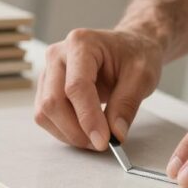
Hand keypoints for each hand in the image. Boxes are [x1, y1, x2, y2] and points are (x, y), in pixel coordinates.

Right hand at [35, 28, 163, 149]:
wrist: (128, 47)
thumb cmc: (134, 54)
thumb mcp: (142, 76)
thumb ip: (127, 104)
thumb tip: (115, 134)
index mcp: (81, 43)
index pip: (76, 87)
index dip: (88, 118)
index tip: (103, 141)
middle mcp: (57, 55)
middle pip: (53, 101)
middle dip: (76, 130)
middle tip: (102, 143)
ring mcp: (48, 71)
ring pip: (45, 112)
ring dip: (69, 133)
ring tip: (96, 137)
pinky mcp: (46, 87)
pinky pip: (45, 116)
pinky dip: (64, 130)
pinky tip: (85, 130)